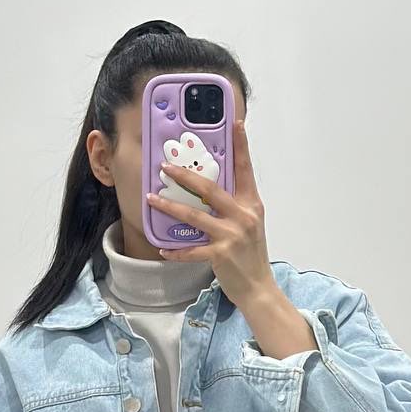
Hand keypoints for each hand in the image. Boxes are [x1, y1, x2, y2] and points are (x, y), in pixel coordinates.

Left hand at [146, 119, 276, 311]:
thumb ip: (234, 206)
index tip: (236, 123)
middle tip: (165, 166)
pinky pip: (191, 250)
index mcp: (251, 205)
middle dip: (185, 176)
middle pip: (210, 189)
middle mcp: (243, 216)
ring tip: (152, 198)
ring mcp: (231, 235)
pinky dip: (175, 250)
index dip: (241, 146)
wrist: (258, 288)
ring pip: (194, 216)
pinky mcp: (220, 255)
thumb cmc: (250, 256)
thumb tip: (209, 190)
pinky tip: (163, 248)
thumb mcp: (249, 225)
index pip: (245, 170)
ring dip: (170, 206)